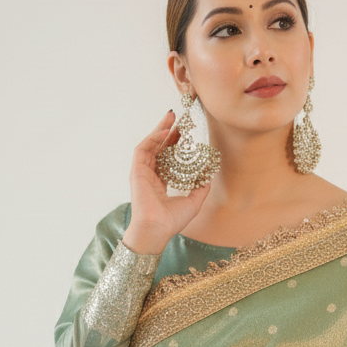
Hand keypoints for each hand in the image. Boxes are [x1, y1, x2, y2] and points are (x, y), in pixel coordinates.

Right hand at [122, 109, 212, 253]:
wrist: (157, 229)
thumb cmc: (172, 221)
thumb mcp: (194, 202)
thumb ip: (201, 188)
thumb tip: (209, 175)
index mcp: (160, 183)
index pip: (168, 158)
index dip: (175, 145)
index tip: (185, 134)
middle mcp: (150, 176)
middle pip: (159, 148)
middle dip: (168, 132)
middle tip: (178, 119)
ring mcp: (142, 173)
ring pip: (150, 145)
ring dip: (160, 130)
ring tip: (171, 117)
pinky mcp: (137, 171)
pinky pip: (143, 149)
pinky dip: (153, 138)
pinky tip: (165, 131)